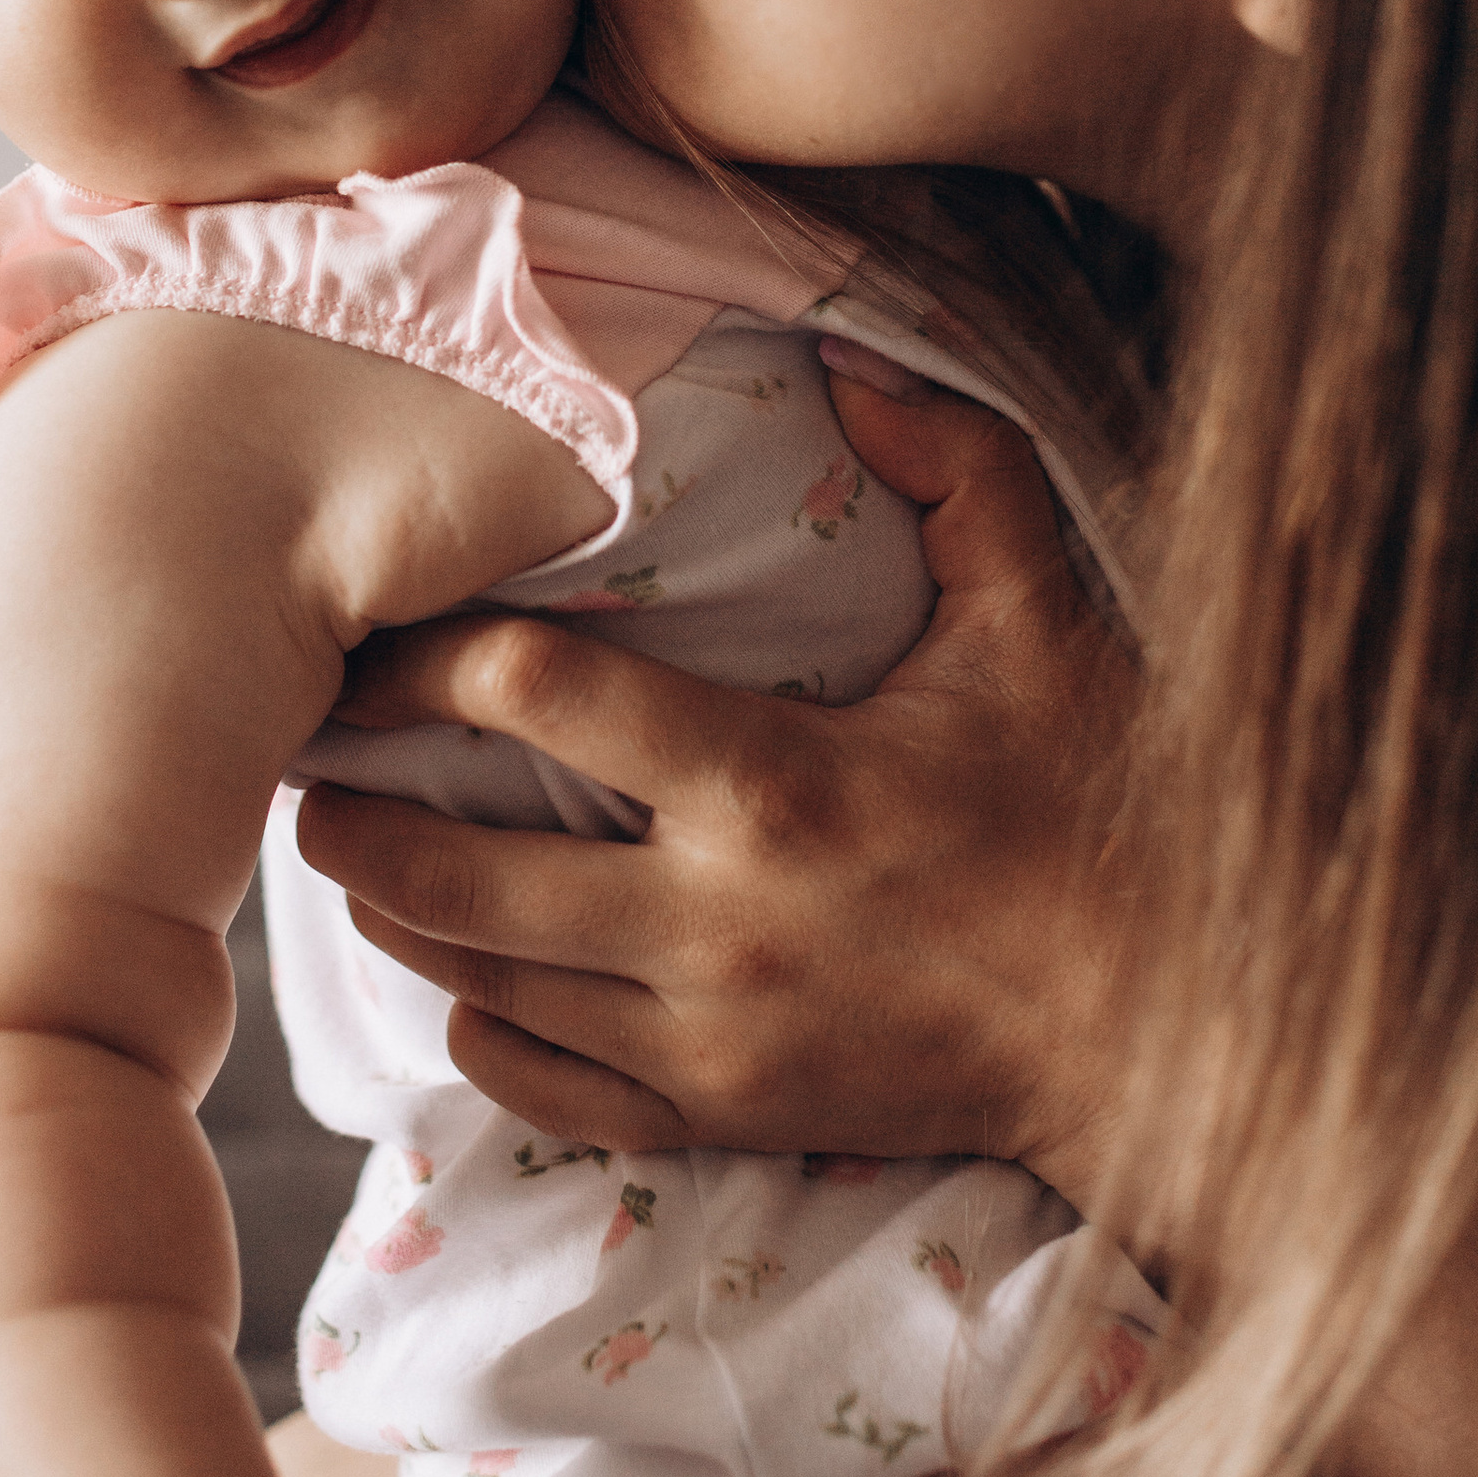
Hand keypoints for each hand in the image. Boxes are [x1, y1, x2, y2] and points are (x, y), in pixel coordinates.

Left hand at [297, 376, 1149, 1193]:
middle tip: (308, 752)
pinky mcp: (729, 1117)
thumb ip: (952, 468)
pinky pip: (550, 1091)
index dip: (430, 658)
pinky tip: (463, 979)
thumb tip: (849, 359)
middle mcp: (719, 925)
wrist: (1169, 1023)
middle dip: (358, 810)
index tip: (378, 633)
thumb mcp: (1041, 615)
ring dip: (401, 913)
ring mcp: (714, 1038)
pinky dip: (484, 1034)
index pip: (541, 699)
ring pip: (487, 984)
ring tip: (353, 849)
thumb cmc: (1102, 802)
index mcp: (778, 786)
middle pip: (464, 871)